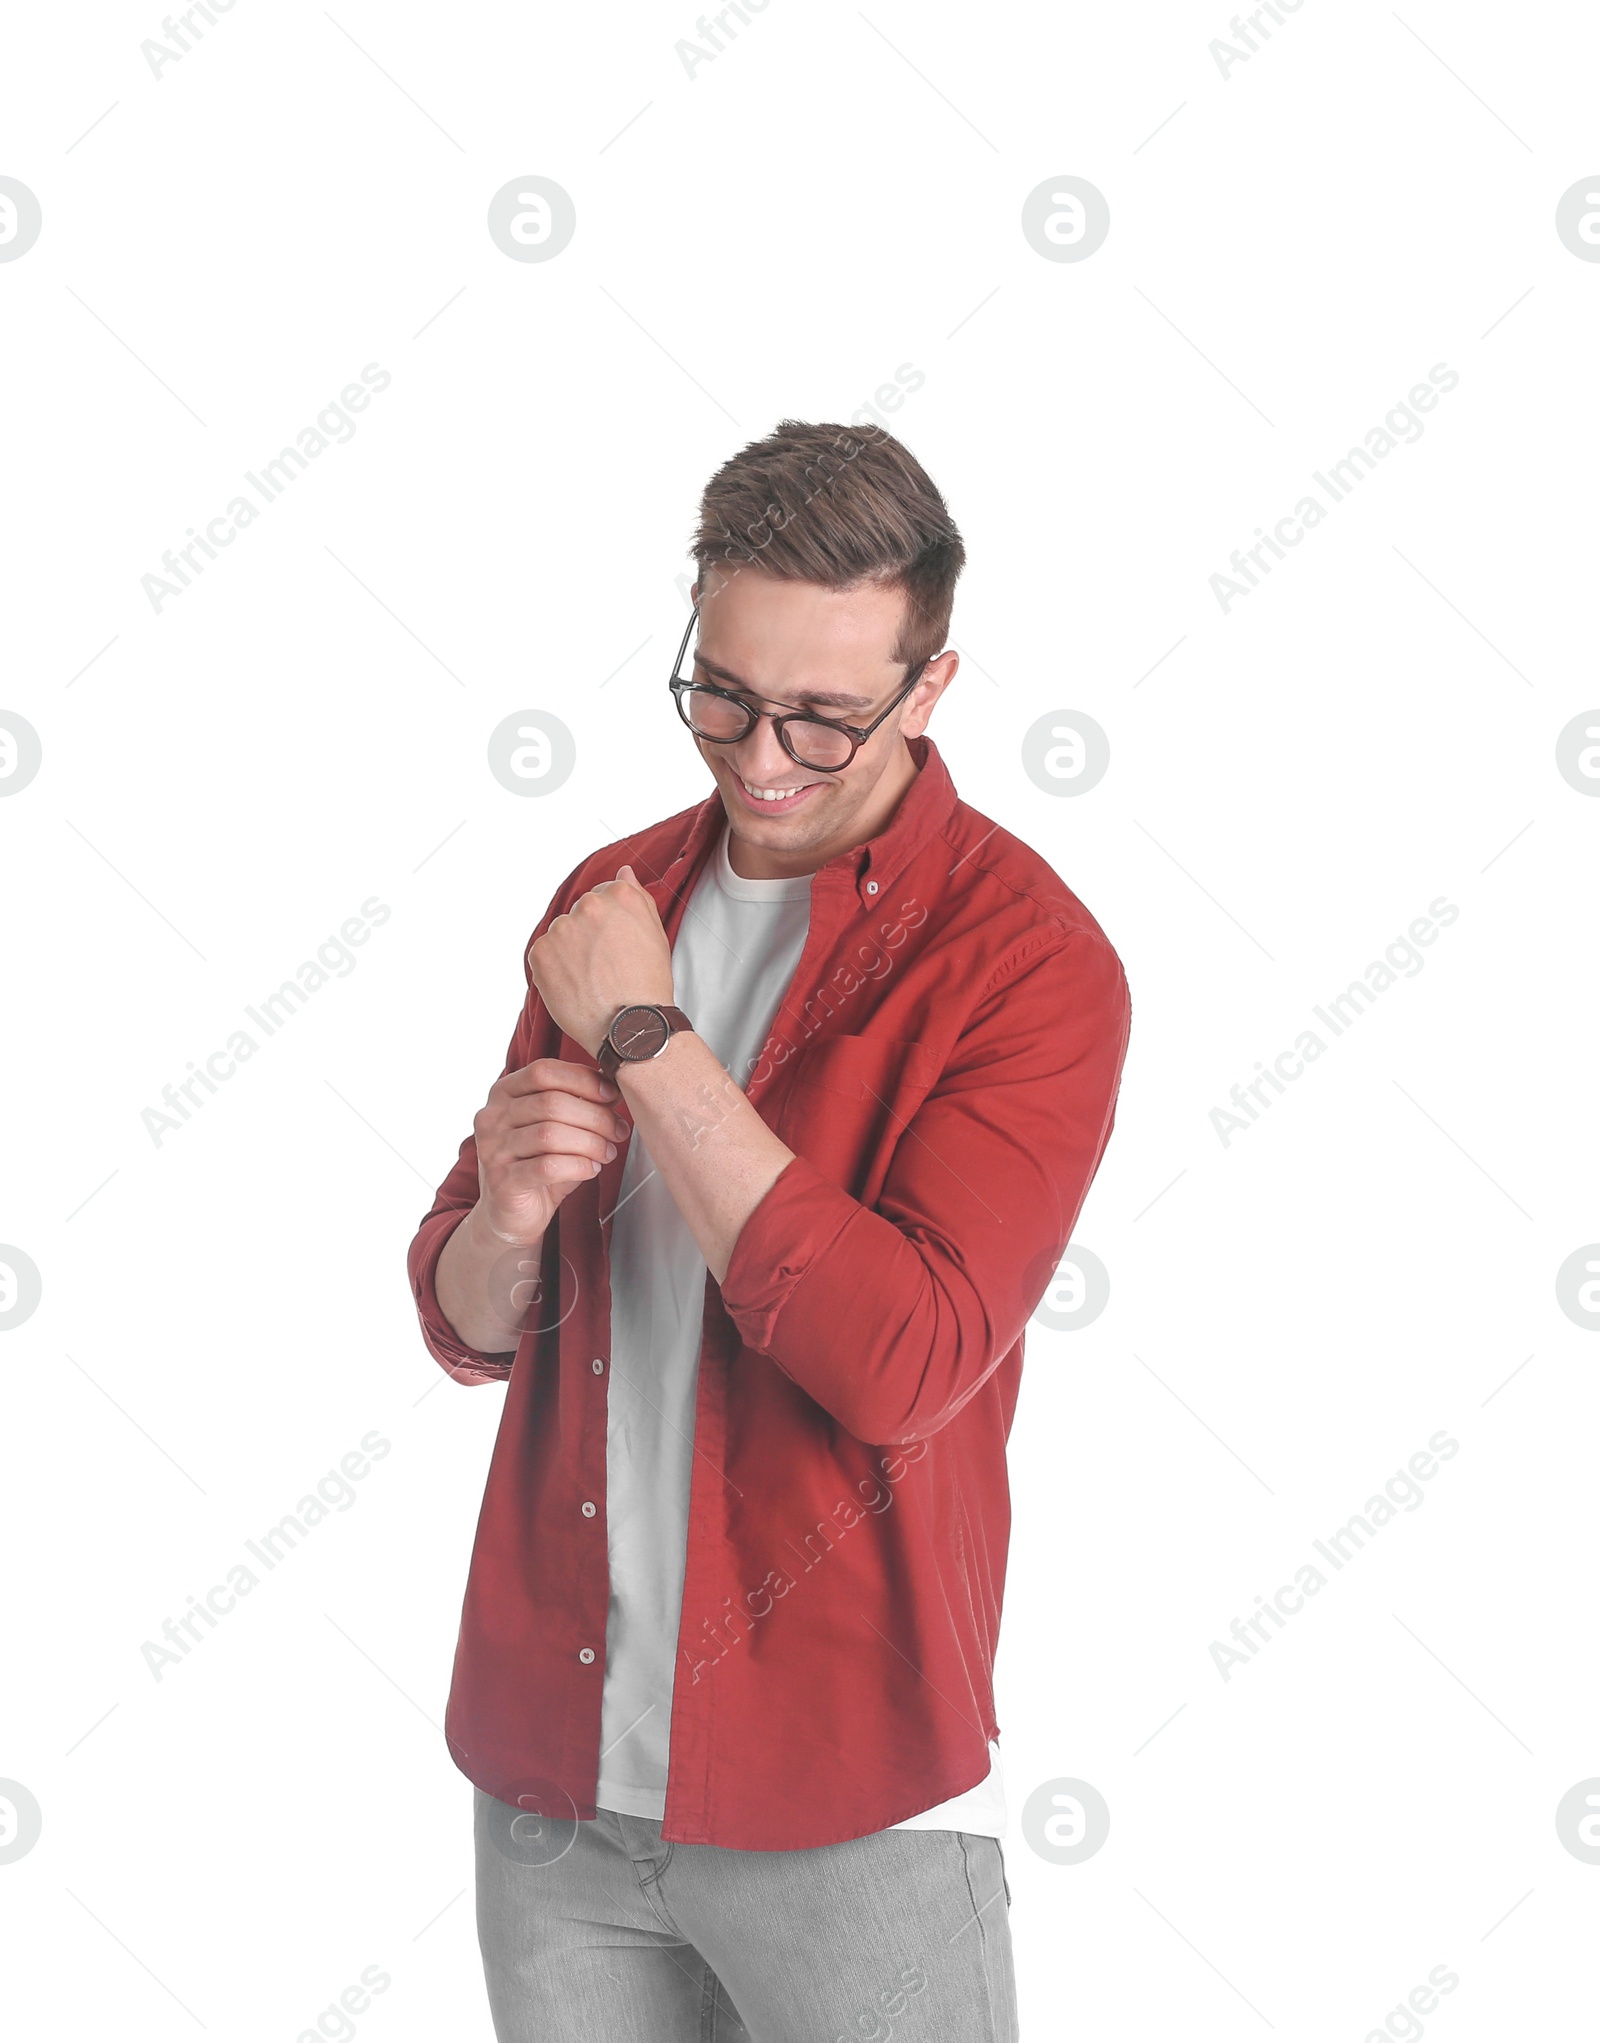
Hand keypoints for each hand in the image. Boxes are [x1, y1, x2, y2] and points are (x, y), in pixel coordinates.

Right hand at [472, 1058, 630, 1243]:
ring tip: (607, 1151)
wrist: (512, 1214)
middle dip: (595, 1116)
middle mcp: (492, 1118)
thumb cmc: (537, 1164)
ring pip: (550, 1135)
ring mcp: (493, 1150)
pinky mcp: (503, 1182)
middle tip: (618, 1130)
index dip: (583, 1079)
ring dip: (590, 1142)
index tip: (611, 1094)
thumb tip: (614, 1091)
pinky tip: (592, 1169)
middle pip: (551, 1103)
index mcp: (503, 1093)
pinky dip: (579, 1166)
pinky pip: (548, 1167)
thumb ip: (577, 1106)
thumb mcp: (556, 1127)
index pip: (543, 1071)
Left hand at [527, 865, 673, 1057]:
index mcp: (620, 895)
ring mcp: (562, 928)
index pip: (605, 895)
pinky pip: (544, 954)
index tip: (616, 947)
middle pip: (581, 914)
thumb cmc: (648, 985)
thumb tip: (623, 871)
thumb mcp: (655, 934)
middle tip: (605, 968)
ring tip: (591, 980)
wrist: (631, 1027)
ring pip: (562, 934)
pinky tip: (575, 987)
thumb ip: (638, 897)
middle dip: (589, 936)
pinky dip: (554, 969)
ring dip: (570, 951)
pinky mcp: (540, 952)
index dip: (611, 925)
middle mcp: (589, 905)